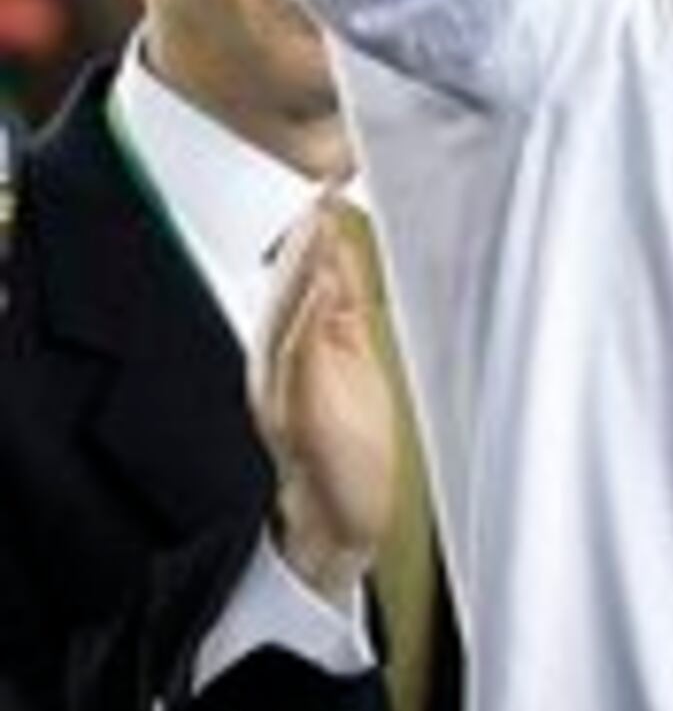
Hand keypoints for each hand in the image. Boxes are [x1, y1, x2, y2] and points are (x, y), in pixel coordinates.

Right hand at [251, 196, 398, 605]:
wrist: (340, 521)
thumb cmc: (355, 449)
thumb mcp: (354, 371)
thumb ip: (345, 321)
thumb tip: (348, 266)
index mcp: (298, 351)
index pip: (306, 282)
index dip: (318, 236)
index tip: (332, 189)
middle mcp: (279, 366)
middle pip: (288, 291)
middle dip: (306, 242)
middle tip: (323, 192)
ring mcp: (281, 389)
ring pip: (285, 315)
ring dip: (302, 271)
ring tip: (317, 226)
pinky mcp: (293, 413)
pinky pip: (292, 361)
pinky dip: (302, 325)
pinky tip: (317, 293)